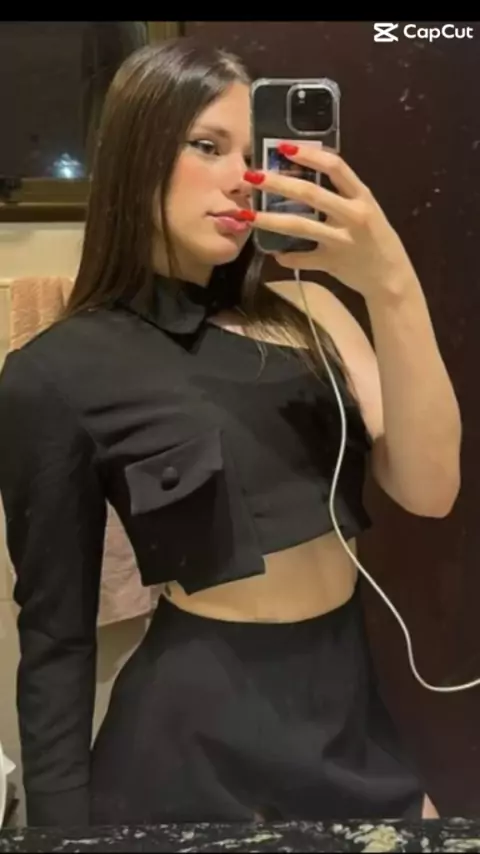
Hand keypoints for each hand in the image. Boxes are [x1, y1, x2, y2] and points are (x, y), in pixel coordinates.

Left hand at [240, 143, 416, 300]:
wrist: (391, 278)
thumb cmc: (376, 239)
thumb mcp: (365, 209)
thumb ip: (341, 194)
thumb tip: (303, 177)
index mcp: (362, 196)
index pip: (335, 167)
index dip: (309, 155)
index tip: (284, 147)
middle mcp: (352, 215)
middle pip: (310, 194)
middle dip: (278, 184)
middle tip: (253, 177)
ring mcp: (341, 240)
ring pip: (300, 226)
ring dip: (270, 220)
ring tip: (248, 215)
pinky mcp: (332, 263)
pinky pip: (302, 258)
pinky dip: (286, 257)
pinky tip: (273, 254)